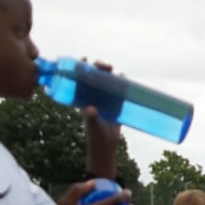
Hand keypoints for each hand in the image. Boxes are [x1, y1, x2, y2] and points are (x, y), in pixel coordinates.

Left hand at [80, 58, 121, 175]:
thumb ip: (91, 117)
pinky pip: (118, 90)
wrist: (106, 145)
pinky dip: (121, 83)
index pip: (80, 79)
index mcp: (84, 98)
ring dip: (109, 73)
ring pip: (107, 81)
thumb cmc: (95, 135)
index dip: (80, 68)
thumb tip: (90, 109)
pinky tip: (123, 77)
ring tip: (112, 69)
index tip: (83, 59)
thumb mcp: (92, 125)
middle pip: (95, 76)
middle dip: (98, 68)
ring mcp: (105, 99)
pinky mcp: (116, 104)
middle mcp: (94, 96)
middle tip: (104, 66)